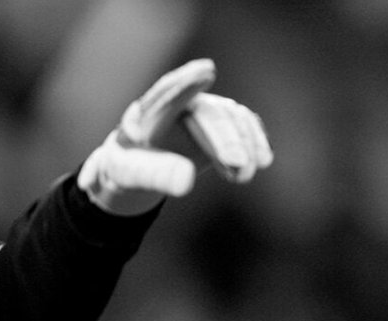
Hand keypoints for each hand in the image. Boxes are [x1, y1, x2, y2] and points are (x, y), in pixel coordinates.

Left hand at [78, 59, 273, 215]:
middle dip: (225, 138)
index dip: (184, 86)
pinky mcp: (217, 122)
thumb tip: (186, 181)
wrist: (134, 166)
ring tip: (245, 176)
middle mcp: (177, 104)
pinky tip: (262, 160)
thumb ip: (154, 175)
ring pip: (229, 118)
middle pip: (206, 114)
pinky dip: (254, 140)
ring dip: (243, 144)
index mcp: (146, 114)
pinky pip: (242, 124)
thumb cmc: (125, 167)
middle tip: (237, 165)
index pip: (166, 96)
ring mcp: (200, 110)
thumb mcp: (129, 174)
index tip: (205, 71)